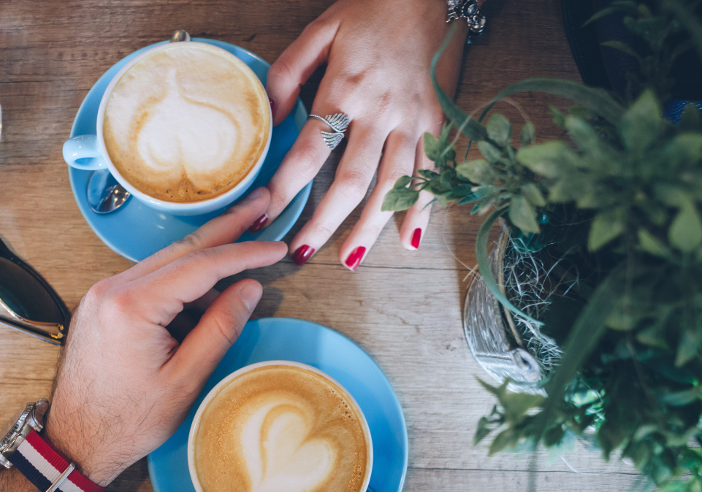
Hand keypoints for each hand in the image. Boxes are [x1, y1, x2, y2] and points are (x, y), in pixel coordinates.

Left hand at [44, 189, 285, 484]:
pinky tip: (205, 297)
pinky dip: (183, 283)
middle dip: (227, 229)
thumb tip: (250, 288)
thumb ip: (220, 328)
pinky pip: (151, 280)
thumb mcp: (185, 379)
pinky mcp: (104, 304)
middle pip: (183, 249)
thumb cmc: (127, 420)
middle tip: (261, 205)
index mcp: (132, 306)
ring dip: (206, 262)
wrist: (74, 442)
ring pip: (167, 263)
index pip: (201, 265)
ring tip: (241, 263)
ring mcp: (104, 294)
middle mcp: (112, 289)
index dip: (244, 253)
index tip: (275, 246)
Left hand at [255, 0, 467, 268]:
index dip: (285, 188)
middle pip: (351, 180)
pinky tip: (409, 239)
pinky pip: (431, 174)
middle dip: (324, 221)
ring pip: (392, 186)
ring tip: (349, 259)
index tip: (264, 215)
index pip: (310, 151)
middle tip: (301, 252)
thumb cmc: (370, 11)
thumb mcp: (320, 30)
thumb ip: (289, 72)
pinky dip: (423, 209)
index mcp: (346, 89)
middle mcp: (381, 112)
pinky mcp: (437, 124)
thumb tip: (271, 116)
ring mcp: (413, 122)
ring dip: (370, 227)